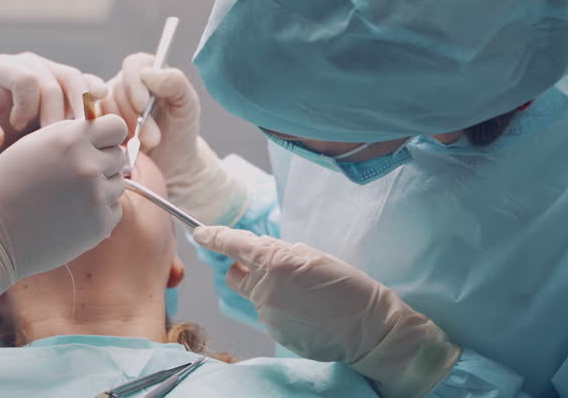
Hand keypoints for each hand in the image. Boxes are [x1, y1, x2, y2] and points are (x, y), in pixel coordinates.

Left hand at [0, 52, 106, 156]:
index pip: (26, 79)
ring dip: (81, 110)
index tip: (18, 128)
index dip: (26, 106)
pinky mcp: (70, 83)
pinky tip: (99, 123)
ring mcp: (53, 70)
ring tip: (80, 137)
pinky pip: (90, 85)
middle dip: (56, 115)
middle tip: (54, 145)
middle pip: (55, 82)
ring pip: (77, 81)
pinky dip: (97, 102)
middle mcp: (31, 63)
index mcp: (4, 68)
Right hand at [0, 115, 128, 282]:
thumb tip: (100, 133)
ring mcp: (96, 197)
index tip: (97, 144)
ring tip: (67, 197)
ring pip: (117, 184)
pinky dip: (98, 212)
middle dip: (102, 162)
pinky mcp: (99, 225)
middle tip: (73, 175)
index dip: (108, 135)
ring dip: (100, 188)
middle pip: (118, 156)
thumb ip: (68, 134)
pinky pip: (114, 210)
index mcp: (70, 139)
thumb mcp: (32, 145)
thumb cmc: (6, 186)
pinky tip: (70, 215)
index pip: (116, 126)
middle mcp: (87, 165)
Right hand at [102, 53, 200, 178]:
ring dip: (123, 129)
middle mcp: (125, 84)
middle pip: (116, 88)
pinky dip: (109, 137)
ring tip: (143, 145)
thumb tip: (148, 73)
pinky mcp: (98, 124)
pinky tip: (126, 147)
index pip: (132, 65)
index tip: (143, 105)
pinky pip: (93, 125)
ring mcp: (109, 104)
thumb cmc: (181, 132)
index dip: (134, 83)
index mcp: (147, 72)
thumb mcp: (187, 106)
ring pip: (104, 107)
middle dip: (133, 115)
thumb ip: (176, 83)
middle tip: (153, 138)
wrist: (171, 165)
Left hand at [194, 226, 459, 397]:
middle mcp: (264, 289)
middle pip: (234, 276)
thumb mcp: (312, 255)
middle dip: (244, 270)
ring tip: (305, 296)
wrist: (368, 329)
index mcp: (273, 261)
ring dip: (270, 292)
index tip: (199, 233)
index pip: (231, 245)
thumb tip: (257, 253)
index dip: (212, 237)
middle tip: (271, 270)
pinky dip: (282, 311)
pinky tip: (307, 313)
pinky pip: (270, 316)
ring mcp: (268, 315)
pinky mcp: (275, 334)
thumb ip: (279, 252)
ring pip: (254, 297)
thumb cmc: (347, 286)